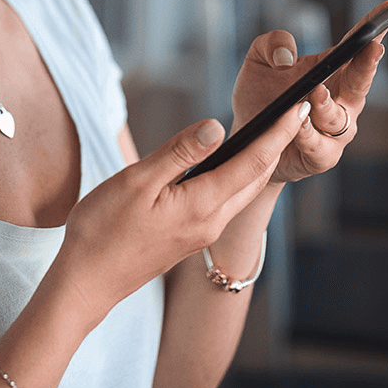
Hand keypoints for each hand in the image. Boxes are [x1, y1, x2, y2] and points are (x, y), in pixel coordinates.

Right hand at [57, 100, 310, 323]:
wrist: (87, 281)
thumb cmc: (104, 230)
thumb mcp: (137, 181)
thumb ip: (180, 153)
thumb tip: (217, 126)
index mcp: (202, 205)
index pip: (254, 162)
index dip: (279, 132)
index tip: (300, 106)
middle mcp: (211, 222)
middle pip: (256, 177)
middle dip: (278, 144)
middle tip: (294, 111)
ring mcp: (201, 232)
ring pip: (242, 190)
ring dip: (260, 161)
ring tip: (270, 132)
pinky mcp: (189, 236)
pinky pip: (225, 200)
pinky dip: (237, 175)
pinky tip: (228, 162)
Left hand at [230, 0, 387, 184]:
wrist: (247, 140)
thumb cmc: (259, 96)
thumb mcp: (258, 60)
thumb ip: (271, 44)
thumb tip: (287, 57)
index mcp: (332, 71)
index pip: (357, 45)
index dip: (376, 26)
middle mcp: (342, 99)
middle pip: (361, 80)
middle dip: (369, 63)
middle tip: (374, 46)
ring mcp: (335, 129)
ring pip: (339, 117)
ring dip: (328, 104)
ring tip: (315, 93)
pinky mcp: (322, 155)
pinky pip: (319, 146)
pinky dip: (309, 134)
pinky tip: (298, 123)